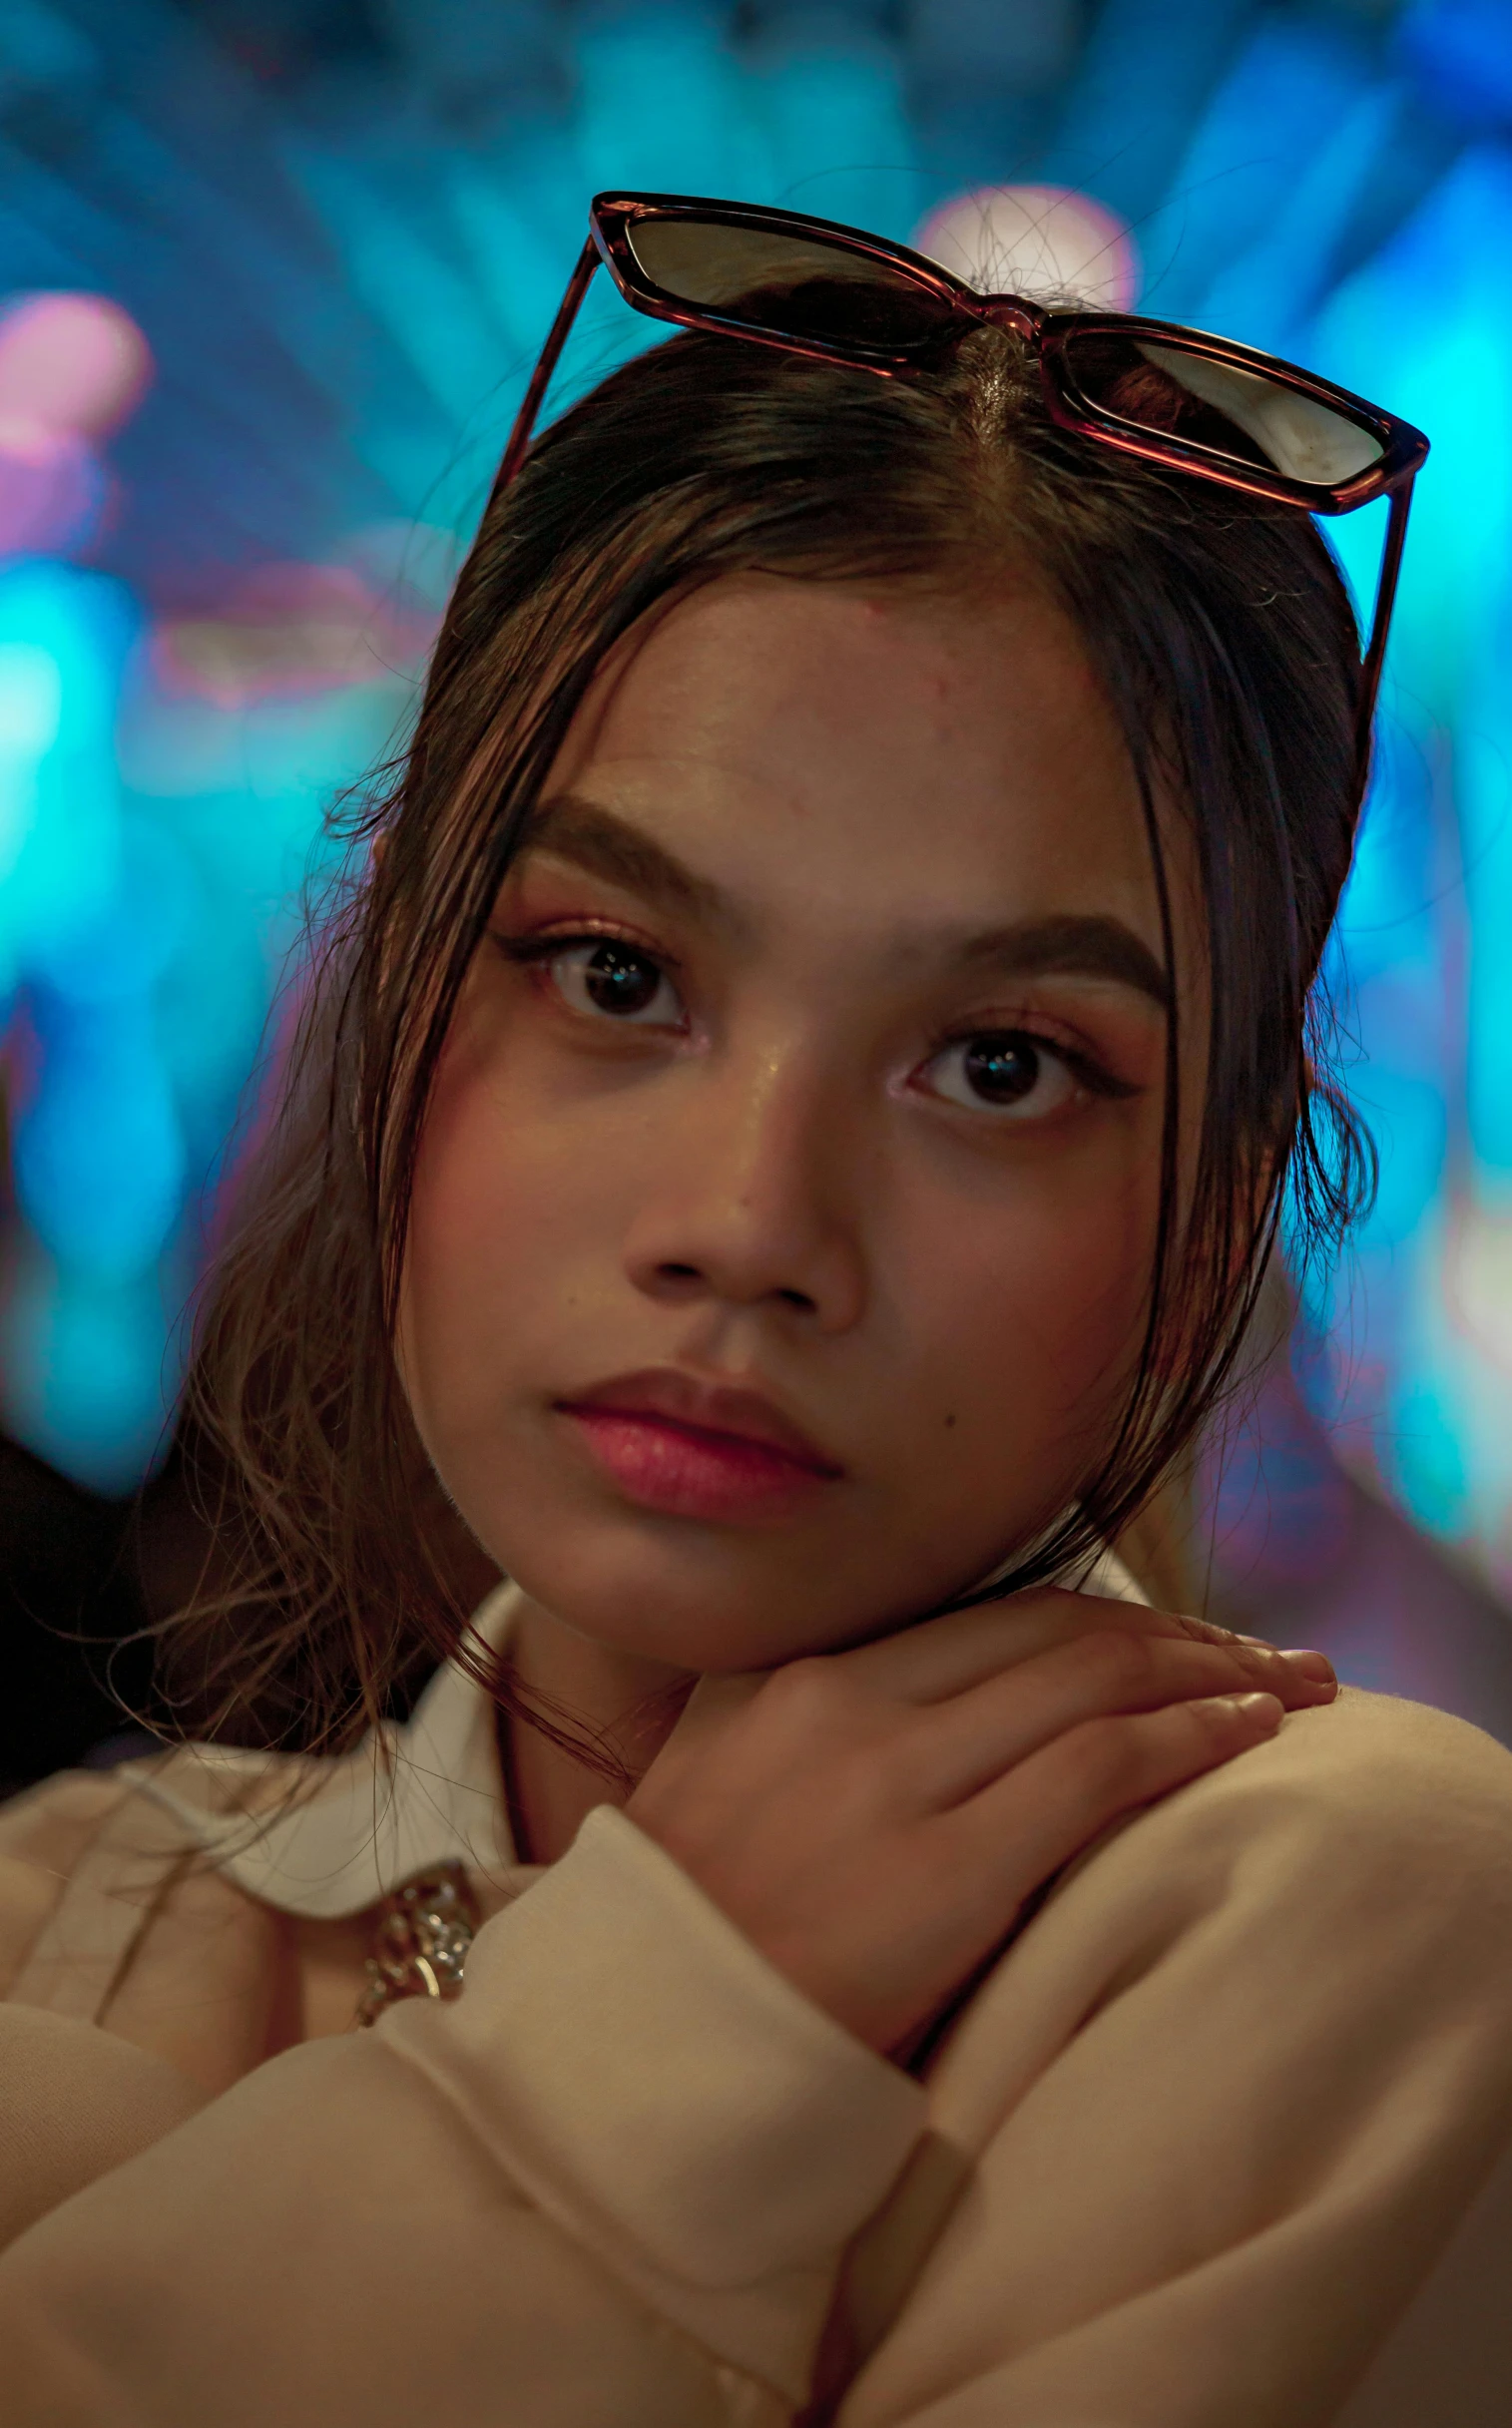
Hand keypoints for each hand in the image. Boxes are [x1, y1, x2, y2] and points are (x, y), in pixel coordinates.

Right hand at [625, 1591, 1335, 2056]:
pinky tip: (1249, 1735)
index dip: (1098, 1621)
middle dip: (1174, 1634)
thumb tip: (851, 1688)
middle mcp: (847, 1701)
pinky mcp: (947, 1868)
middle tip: (1256, 1651)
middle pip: (1053, 1630)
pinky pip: (1102, 1767)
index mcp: (792, 1678)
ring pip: (1092, 1679)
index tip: (1169, 1638)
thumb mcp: (699, 1783)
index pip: (986, 1618)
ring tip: (1283, 1684)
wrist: (630, 2055)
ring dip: (1209, 1672)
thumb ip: (774, 1717)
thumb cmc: (672, 1944)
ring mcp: (897, 1778)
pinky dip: (1193, 1736)